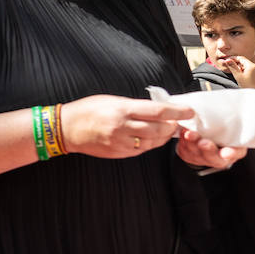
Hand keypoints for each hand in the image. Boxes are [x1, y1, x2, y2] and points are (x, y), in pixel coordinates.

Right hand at [57, 95, 193, 158]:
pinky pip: (140, 150)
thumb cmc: (87, 110)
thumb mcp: (111, 100)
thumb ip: (134, 106)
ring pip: (152, 143)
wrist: (66, 129)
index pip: (158, 112)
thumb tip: (156, 109)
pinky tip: (150, 139)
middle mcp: (123, 127)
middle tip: (178, 122)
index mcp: (122, 110)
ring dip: (163, 137)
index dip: (176, 112)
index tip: (188, 112)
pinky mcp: (118, 153)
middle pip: (159, 130)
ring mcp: (120, 142)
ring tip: (166, 131)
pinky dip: (149, 144)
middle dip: (172, 127)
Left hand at [176, 127, 246, 170]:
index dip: (231, 154)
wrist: (205, 125)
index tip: (227, 152)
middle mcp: (220, 156)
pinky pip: (186, 153)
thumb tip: (236, 107)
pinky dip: (183, 144)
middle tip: (203, 142)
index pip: (236, 153)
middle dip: (208, 150)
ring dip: (192, 145)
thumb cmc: (221, 123)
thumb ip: (232, 120)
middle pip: (215, 158)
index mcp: (235, 149)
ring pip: (198, 156)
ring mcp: (204, 158)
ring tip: (188, 134)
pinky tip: (183, 134)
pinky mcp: (190, 156)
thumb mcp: (231, 121)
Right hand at [216, 55, 254, 89]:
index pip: (241, 58)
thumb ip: (233, 67)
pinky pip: (253, 70)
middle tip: (231, 69)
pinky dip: (247, 72)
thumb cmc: (248, 87)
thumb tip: (227, 60)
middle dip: (238, 64)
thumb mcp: (238, 76)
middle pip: (245, 62)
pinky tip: (244, 78)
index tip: (227, 60)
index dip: (233, 58)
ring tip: (238, 75)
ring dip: (242, 68)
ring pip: (249, 66)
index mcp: (252, 66)